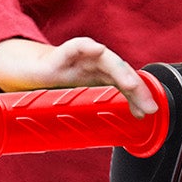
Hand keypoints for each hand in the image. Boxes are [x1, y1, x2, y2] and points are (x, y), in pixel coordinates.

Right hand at [0, 36, 156, 116]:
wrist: (30, 70)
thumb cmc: (59, 84)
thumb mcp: (81, 101)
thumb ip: (95, 112)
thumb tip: (113, 134)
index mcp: (103, 76)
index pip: (127, 84)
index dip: (139, 97)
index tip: (150, 113)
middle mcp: (96, 64)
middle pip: (123, 73)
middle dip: (137, 89)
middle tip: (149, 106)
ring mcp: (82, 57)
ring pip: (106, 60)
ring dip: (121, 71)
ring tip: (132, 85)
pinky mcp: (63, 54)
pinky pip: (77, 47)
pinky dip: (88, 48)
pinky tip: (97, 50)